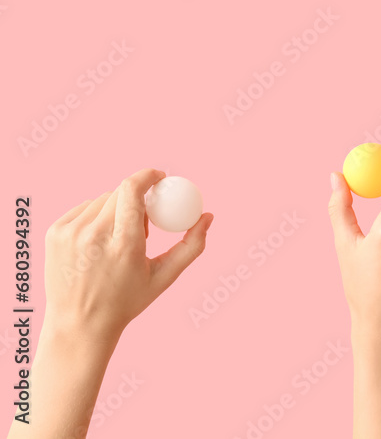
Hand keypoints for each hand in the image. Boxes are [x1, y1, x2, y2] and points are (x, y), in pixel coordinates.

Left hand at [44, 168, 213, 343]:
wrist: (78, 324)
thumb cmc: (126, 301)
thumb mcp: (164, 277)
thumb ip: (192, 245)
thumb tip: (207, 216)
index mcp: (124, 245)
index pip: (131, 190)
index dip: (147, 176)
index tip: (159, 177)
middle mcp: (93, 235)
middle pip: (120, 193)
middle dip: (136, 198)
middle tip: (143, 218)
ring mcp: (70, 233)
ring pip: (102, 200)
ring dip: (116, 208)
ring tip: (118, 238)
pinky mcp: (54, 233)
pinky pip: (83, 209)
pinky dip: (96, 217)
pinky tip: (98, 240)